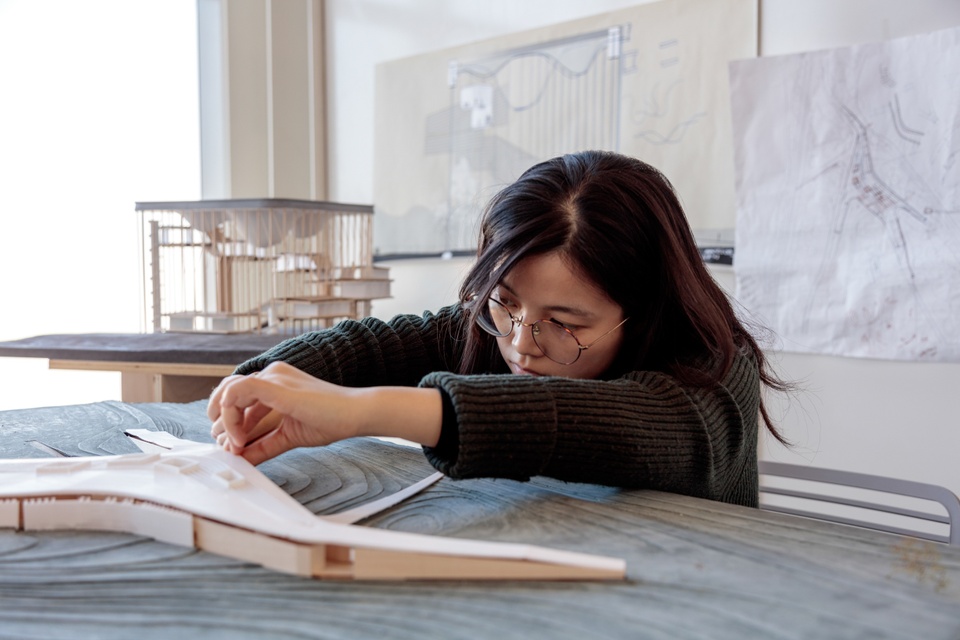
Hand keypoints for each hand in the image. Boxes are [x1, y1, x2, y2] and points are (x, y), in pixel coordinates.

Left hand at [208, 362, 363, 464]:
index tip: (236, 447)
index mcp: (276, 382)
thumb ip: (263, 446)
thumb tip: (241, 458)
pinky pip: (236, 392)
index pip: (239, 396)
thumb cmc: (330, 420)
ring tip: (235, 444)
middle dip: (221, 420)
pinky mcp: (274, 386)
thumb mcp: (287, 436)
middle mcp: (272, 374)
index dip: (230, 423)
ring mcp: (273, 377)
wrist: (354, 414)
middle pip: (228, 390)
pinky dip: (231, 417)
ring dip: (224, 421)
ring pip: (228, 390)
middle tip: (228, 445)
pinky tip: (240, 437)